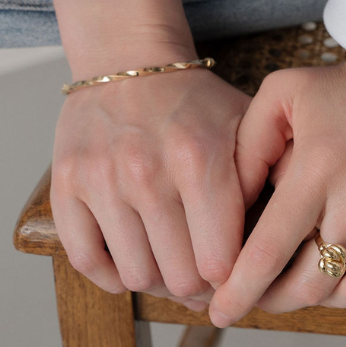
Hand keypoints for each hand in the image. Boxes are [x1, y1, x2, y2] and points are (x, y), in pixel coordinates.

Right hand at [50, 64, 249, 310]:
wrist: (130, 60)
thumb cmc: (194, 100)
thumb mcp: (245, 124)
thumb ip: (266, 176)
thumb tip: (278, 238)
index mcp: (200, 159)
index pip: (219, 261)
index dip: (232, 278)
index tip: (235, 274)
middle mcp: (148, 173)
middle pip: (179, 277)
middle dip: (199, 285)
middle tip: (206, 275)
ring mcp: (102, 180)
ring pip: (136, 275)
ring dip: (159, 280)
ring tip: (173, 264)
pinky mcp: (67, 184)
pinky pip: (86, 260)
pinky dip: (112, 273)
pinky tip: (134, 256)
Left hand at [208, 57, 345, 325]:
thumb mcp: (284, 92)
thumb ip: (249, 144)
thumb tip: (229, 203)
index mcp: (319, 162)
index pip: (271, 249)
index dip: (241, 290)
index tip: (222, 313)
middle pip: (315, 279)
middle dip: (280, 300)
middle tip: (267, 298)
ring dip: (333, 300)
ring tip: (317, 287)